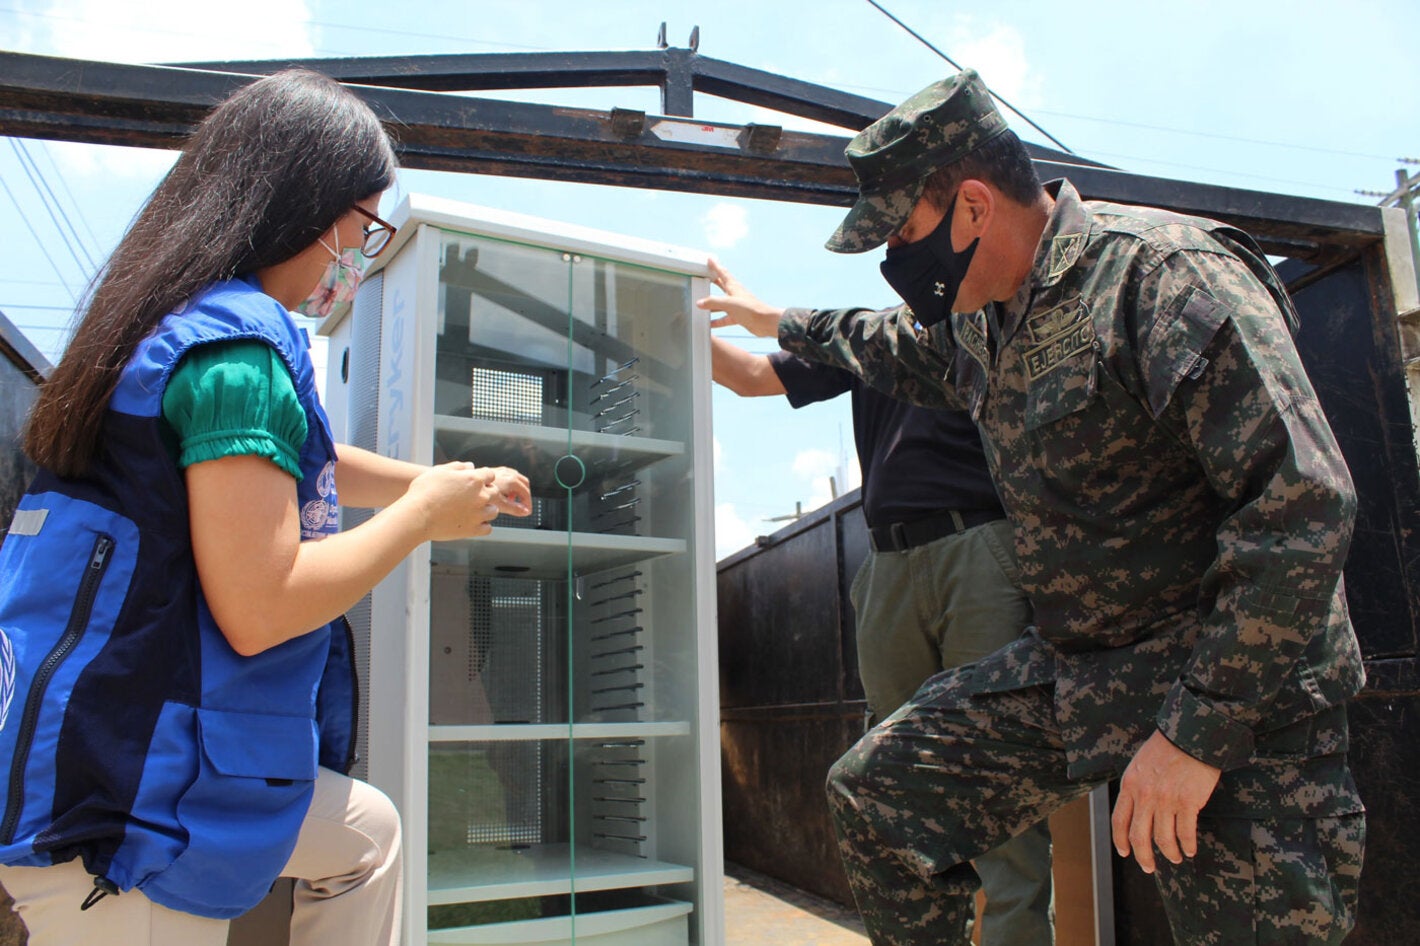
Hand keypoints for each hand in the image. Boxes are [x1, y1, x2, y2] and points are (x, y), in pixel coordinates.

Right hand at [407, 462, 528, 540]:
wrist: (417, 516)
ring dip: (486, 509)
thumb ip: (457, 467)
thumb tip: (470, 466)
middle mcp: (481, 496)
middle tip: (472, 497)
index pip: (490, 475)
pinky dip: (482, 525)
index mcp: (474, 479)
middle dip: (486, 493)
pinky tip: (471, 522)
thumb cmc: (424, 492)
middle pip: (495, 492)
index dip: (483, 477)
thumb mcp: (439, 471)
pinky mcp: (473, 530)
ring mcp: (479, 514)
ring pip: (494, 511)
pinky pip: (487, 528)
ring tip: (472, 510)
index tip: (475, 482)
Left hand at [483, 466, 532, 518]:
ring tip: (511, 500)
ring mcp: (501, 470)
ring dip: (517, 490)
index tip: (527, 511)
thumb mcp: (499, 504)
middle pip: (524, 483)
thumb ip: (514, 508)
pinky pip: (508, 477)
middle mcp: (507, 473)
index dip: (527, 503)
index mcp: (511, 480)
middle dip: (524, 495)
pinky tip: (502, 493)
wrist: (466, 483)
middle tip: (522, 506)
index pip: (526, 492)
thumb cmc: (480, 492)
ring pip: (516, 479)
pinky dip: (509, 486)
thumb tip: (525, 512)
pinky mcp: (494, 470)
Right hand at [695, 258, 782, 337]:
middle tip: (704, 277)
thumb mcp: (729, 303)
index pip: (722, 272)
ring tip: (701, 305)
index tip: (710, 259)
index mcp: (733, 287)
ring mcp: (736, 306)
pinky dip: (716, 320)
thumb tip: (700, 302)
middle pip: (721, 286)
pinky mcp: (738, 317)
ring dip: (712, 304)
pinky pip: (724, 318)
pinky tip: (710, 324)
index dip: (715, 265)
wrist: (765, 322)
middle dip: (712, 281)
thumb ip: (713, 302)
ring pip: (721, 303)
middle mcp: (734, 295)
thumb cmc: (751, 309)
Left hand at [1111, 730, 1221, 872]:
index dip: (1120, 840)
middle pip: (1138, 836)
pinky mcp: (1188, 802)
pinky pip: (1185, 833)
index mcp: (1129, 784)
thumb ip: (1136, 787)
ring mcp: (1166, 800)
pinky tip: (1190, 849)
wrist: (1191, 735)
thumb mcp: (1139, 764)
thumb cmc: (1166, 748)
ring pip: (1163, 839)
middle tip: (1149, 867)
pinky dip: (1188, 845)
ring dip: (1170, 853)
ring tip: (1176, 857)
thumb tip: (1136, 811)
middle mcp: (1144, 795)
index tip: (1125, 852)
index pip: (1119, 820)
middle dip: (1143, 856)